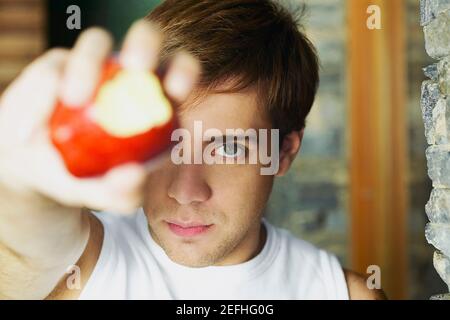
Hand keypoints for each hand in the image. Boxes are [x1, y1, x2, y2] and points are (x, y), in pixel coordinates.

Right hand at [0, 20, 198, 212]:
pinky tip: (34, 128)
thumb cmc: (86, 177)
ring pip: (96, 42)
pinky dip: (46, 92)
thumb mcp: (107, 194)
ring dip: (89, 63)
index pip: (177, 72)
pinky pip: (53, 68)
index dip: (184, 72)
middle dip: (145, 46)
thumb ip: (123, 193)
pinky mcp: (56, 67)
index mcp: (153, 100)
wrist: (38, 170)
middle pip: (145, 40)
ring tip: (74, 98)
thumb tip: (134, 175)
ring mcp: (91, 67)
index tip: (176, 91)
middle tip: (137, 69)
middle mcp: (125, 76)